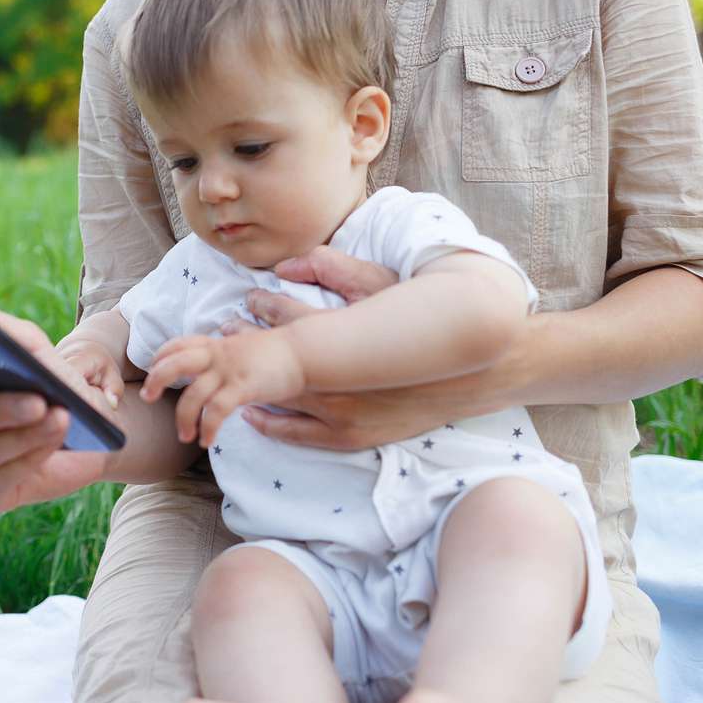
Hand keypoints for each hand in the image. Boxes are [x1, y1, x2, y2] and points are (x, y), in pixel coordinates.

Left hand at [139, 329, 304, 447]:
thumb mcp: (245, 348)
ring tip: (183, 436)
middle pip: (174, 362)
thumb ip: (226, 356)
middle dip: (156, 380)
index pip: (178, 345)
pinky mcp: (243, 387)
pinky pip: (216, 410)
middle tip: (147, 397)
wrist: (306, 352)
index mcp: (217, 344)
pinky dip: (207, 428)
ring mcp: (229, 371)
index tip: (153, 371)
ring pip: (192, 394)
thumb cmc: (278, 352)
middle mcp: (218, 355)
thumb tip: (214, 369)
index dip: (160, 357)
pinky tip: (206, 440)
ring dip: (182, 418)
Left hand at [223, 246, 521, 448]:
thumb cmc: (427, 319)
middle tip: (228, 332)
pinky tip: (255, 415)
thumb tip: (285, 265)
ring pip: (281, 400)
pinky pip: (301, 436)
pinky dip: (273, 425)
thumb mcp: (383, 283)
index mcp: (343, 337)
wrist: (474, 368)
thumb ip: (332, 267)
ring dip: (253, 386)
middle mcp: (339, 379)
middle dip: (248, 346)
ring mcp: (345, 413)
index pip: (285, 320)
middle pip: (276, 363)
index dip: (261, 309)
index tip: (248, 301)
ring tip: (234, 371)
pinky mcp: (355, 437)